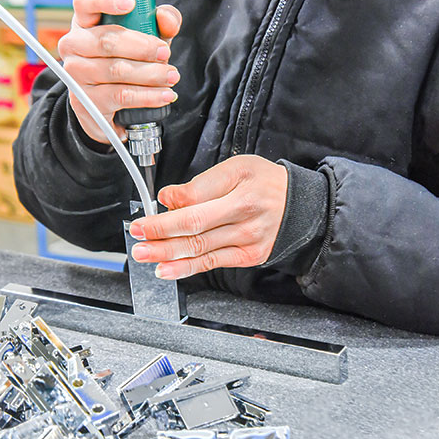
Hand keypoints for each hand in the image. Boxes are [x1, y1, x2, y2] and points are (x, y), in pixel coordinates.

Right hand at [57, 0, 182, 143]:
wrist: (111, 105)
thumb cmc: (129, 61)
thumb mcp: (147, 38)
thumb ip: (161, 23)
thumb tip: (165, 17)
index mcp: (85, 21)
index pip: (85, 0)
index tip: (131, 2)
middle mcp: (73, 44)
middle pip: (106, 40)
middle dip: (142, 47)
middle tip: (164, 52)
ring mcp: (76, 73)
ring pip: (116, 70)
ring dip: (150, 74)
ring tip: (171, 76)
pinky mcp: (84, 100)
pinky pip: (119, 95)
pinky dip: (147, 95)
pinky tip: (165, 94)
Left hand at [129, 155, 288, 278]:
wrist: (301, 206)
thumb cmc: (265, 183)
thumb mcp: (237, 168)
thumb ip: (201, 184)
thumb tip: (169, 197)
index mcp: (241, 190)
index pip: (197, 201)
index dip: (169, 209)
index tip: (148, 211)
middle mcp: (245, 217)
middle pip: (195, 227)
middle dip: (160, 233)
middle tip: (137, 234)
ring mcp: (247, 241)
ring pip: (199, 249)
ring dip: (166, 253)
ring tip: (144, 254)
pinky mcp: (247, 257)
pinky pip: (211, 263)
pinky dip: (185, 268)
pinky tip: (166, 269)